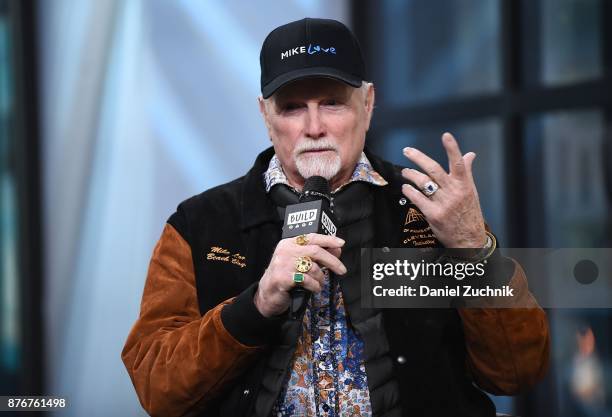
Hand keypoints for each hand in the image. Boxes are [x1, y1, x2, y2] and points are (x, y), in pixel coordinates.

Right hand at [254, 233, 346, 316]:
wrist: (267, 294)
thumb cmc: (285, 276)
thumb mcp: (300, 263)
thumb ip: (316, 256)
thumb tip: (337, 249)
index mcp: (289, 243)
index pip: (311, 237)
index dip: (328, 239)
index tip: (341, 243)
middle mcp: (285, 251)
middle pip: (315, 251)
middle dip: (332, 261)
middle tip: (342, 270)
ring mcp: (283, 264)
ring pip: (312, 268)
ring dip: (321, 278)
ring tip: (319, 283)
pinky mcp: (283, 277)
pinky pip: (307, 280)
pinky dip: (315, 286)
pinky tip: (314, 288)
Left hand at [400, 132, 486, 247]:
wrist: (468, 239)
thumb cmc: (469, 213)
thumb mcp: (472, 191)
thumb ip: (467, 171)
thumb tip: (470, 154)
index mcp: (464, 184)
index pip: (459, 163)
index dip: (452, 149)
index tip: (446, 136)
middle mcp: (454, 192)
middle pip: (433, 170)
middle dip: (418, 158)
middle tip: (407, 151)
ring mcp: (443, 204)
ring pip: (423, 183)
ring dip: (410, 175)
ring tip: (405, 172)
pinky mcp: (433, 215)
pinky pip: (417, 199)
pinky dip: (409, 191)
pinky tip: (405, 188)